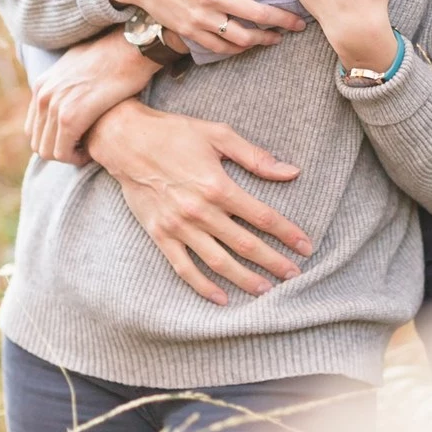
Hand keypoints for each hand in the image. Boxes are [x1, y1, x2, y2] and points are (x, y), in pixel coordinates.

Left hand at [25, 30, 158, 165]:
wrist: (130, 47)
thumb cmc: (113, 55)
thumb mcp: (78, 63)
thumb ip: (65, 80)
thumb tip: (69, 88)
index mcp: (42, 85)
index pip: (33, 128)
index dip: (53, 140)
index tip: (75, 140)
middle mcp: (43, 95)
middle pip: (38, 143)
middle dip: (60, 151)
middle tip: (82, 149)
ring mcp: (54, 106)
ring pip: (48, 151)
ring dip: (68, 156)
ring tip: (88, 151)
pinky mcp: (70, 117)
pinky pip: (63, 152)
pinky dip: (76, 158)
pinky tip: (92, 151)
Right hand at [86, 99, 312, 304]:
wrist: (126, 140)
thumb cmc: (174, 134)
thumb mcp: (217, 135)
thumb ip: (254, 156)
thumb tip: (291, 171)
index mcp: (217, 185)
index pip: (262, 216)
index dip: (287, 233)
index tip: (306, 246)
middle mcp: (200, 211)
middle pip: (245, 244)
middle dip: (274, 262)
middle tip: (295, 276)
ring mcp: (179, 226)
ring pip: (218, 262)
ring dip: (245, 279)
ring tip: (267, 292)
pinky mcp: (160, 235)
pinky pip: (184, 267)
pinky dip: (203, 286)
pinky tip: (222, 298)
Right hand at [106, 0, 306, 55]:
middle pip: (261, 13)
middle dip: (286, 20)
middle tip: (301, 23)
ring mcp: (203, 16)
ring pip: (243, 37)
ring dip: (265, 39)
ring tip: (277, 38)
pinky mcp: (191, 31)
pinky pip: (221, 47)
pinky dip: (238, 48)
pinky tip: (248, 44)